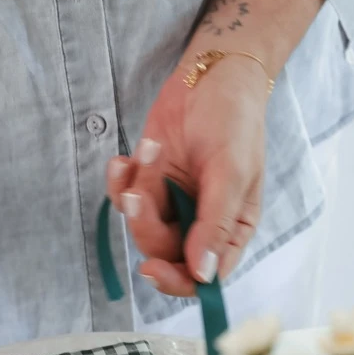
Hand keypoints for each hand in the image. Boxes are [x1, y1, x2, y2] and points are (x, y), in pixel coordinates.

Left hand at [106, 54, 268, 296]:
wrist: (210, 74)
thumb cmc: (234, 121)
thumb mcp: (232, 173)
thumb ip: (215, 225)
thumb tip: (203, 275)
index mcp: (230, 230)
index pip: (202, 277)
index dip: (176, 280)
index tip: (151, 268)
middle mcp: (200, 224)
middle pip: (164, 252)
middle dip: (147, 225)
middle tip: (140, 192)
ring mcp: (172, 205)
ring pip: (141, 226)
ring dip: (136, 193)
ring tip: (149, 150)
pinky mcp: (148, 184)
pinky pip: (123, 199)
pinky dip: (119, 182)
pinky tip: (124, 158)